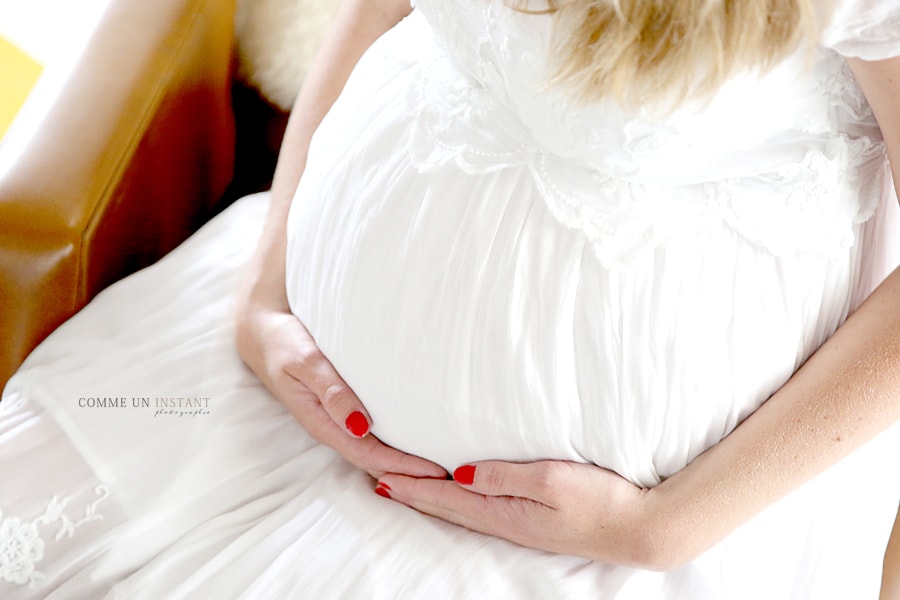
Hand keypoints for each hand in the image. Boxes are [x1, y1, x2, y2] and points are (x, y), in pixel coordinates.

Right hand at [235, 299, 445, 480]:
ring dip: (405, 462)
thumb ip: (331, 391)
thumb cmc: (285, 343)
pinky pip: (373, 434)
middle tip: (452, 478)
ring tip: (442, 467)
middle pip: (376, 461)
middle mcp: (333, 427)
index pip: (369, 455)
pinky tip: (419, 442)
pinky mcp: (344, 409)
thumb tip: (359, 426)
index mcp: (322, 422)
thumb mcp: (305, 362)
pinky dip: (397, 443)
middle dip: (409, 473)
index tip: (436, 470)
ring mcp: (339, 420)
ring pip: (376, 451)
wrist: (266, 331)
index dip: (402, 466)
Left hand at [376, 460, 669, 568]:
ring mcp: (518, 525)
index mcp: (503, 512)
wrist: (637, 528)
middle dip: (410, 494)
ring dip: (428, 499)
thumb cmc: (599, 500)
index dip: (411, 485)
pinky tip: (455, 496)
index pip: (445, 497)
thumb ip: (502, 476)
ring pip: (459, 510)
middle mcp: (504, 522)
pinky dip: (455, 502)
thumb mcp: (549, 480)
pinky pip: (479, 510)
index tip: (380, 474)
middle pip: (445, 507)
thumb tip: (458, 472)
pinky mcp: (531, 522)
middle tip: (379, 481)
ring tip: (404, 489)